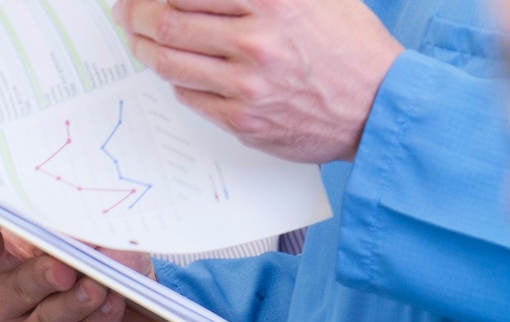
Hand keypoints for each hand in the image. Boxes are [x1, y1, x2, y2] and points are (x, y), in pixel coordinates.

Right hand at [0, 198, 171, 321]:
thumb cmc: (110, 277)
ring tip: (102, 288)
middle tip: (66, 267)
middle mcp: (5, 301)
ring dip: (77, 302)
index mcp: (6, 261)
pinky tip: (111, 309)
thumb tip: (86, 231)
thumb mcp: (103, 247)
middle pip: (15, 284)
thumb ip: (87, 235)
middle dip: (42, 274)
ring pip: (45, 320)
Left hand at [115, 0, 403, 162]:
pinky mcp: (244, 120)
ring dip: (145, 49)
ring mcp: (247, 84)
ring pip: (169, 62)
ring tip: (141, 42)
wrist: (382, 105)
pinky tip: (180, 71)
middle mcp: (256, 40)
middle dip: (135, 15)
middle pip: (167, 21)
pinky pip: (189, 96)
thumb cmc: (351, 45)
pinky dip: (177, 80)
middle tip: (127, 13)